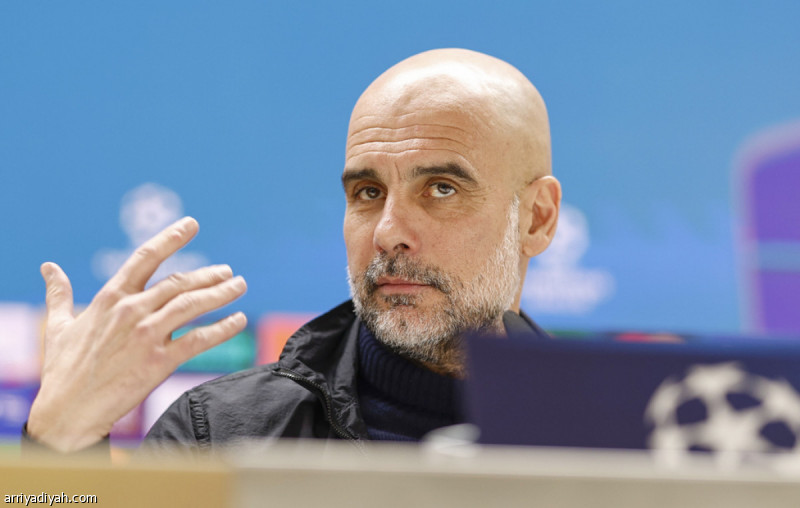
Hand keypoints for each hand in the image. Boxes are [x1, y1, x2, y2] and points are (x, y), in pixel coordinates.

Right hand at [27, 217, 246, 451]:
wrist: (68, 413)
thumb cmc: (63, 371)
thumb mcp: (58, 326)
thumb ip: (59, 293)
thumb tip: (48, 267)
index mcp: (110, 298)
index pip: (145, 258)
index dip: (170, 238)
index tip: (191, 224)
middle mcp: (131, 310)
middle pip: (179, 282)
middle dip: (208, 274)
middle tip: (227, 271)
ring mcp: (146, 335)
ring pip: (192, 305)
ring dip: (220, 294)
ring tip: (238, 286)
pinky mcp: (159, 361)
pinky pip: (199, 340)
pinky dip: (223, 328)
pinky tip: (238, 320)